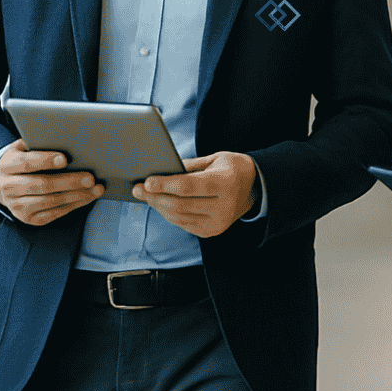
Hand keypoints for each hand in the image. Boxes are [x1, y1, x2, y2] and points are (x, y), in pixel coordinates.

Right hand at [0, 139, 102, 224]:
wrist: (4, 184)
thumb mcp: (25, 147)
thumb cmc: (23, 159)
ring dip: (76, 196)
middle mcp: (9, 187)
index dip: (46, 161)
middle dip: (68, 182)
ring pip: (50, 202)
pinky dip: (73, 205)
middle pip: (41, 185)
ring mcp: (17, 206)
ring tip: (95, 189)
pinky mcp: (29, 218)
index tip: (65, 159)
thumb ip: (40, 143)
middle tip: (90, 178)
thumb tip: (67, 138)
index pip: (27, 163)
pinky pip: (54, 213)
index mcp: (7, 165)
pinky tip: (87, 197)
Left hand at [133, 151, 257, 237]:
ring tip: (145, 195)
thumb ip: (190, 165)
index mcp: (226, 183)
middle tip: (138, 188)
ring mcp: (218, 222)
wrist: (253, 188)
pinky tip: (159, 204)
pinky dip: (168, 214)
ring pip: (179, 217)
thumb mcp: (215, 158)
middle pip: (180, 205)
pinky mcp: (212, 231)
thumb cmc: (231, 168)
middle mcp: (224, 206)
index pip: (190, 186)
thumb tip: (162, 170)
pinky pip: (183, 224)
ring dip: (158, 207)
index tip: (147, 181)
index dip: (166, 185)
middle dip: (155, 197)